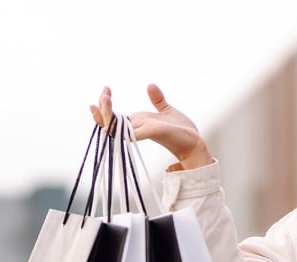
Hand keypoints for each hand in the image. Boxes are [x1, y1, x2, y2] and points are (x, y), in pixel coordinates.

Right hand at [90, 84, 212, 169]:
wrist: (194, 141)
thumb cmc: (181, 130)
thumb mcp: (167, 110)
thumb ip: (157, 99)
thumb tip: (150, 85)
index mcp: (137, 123)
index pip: (113, 118)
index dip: (105, 107)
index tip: (105, 90)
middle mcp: (136, 129)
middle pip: (109, 122)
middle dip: (102, 108)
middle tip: (104, 92)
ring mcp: (141, 132)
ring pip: (114, 126)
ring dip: (106, 113)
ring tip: (105, 97)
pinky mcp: (149, 132)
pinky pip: (128, 132)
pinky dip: (118, 125)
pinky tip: (114, 117)